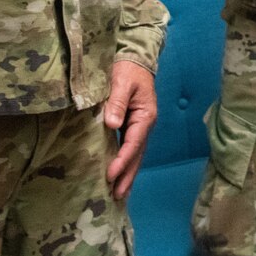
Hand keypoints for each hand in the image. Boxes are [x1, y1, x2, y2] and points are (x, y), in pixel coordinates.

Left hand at [104, 59, 157, 199]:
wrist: (135, 59)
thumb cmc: (128, 69)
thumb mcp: (122, 82)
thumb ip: (117, 102)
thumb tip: (113, 125)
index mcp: (145, 116)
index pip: (133, 143)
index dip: (122, 161)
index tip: (110, 175)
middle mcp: (145, 125)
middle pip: (137, 155)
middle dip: (128, 176)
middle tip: (117, 196)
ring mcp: (140, 127)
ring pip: (135, 155)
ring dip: (127, 175)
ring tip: (120, 195)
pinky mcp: (132, 126)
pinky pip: (129, 149)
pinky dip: (125, 164)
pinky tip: (118, 175)